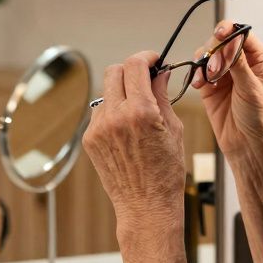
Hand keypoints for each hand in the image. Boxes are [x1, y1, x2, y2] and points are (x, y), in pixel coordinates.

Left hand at [84, 52, 186, 231]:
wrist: (146, 206)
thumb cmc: (166, 172)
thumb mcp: (173, 129)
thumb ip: (163, 95)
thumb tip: (160, 72)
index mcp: (140, 111)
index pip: (135, 65)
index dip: (146, 57)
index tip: (153, 60)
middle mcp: (115, 116)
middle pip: (115, 71)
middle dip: (131, 70)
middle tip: (145, 79)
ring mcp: (98, 128)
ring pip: (106, 92)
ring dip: (121, 92)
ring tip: (138, 111)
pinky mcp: (89, 139)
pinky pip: (100, 112)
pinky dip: (113, 112)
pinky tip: (126, 130)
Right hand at [192, 20, 262, 158]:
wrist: (248, 146)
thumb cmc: (259, 119)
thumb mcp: (252, 89)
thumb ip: (239, 63)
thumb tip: (230, 39)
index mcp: (257, 59)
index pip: (242, 34)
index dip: (229, 30)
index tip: (220, 34)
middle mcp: (240, 63)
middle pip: (220, 41)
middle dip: (214, 51)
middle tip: (215, 68)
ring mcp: (223, 74)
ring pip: (206, 54)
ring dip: (204, 63)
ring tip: (209, 79)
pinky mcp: (209, 87)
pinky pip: (198, 71)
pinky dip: (196, 74)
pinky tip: (199, 84)